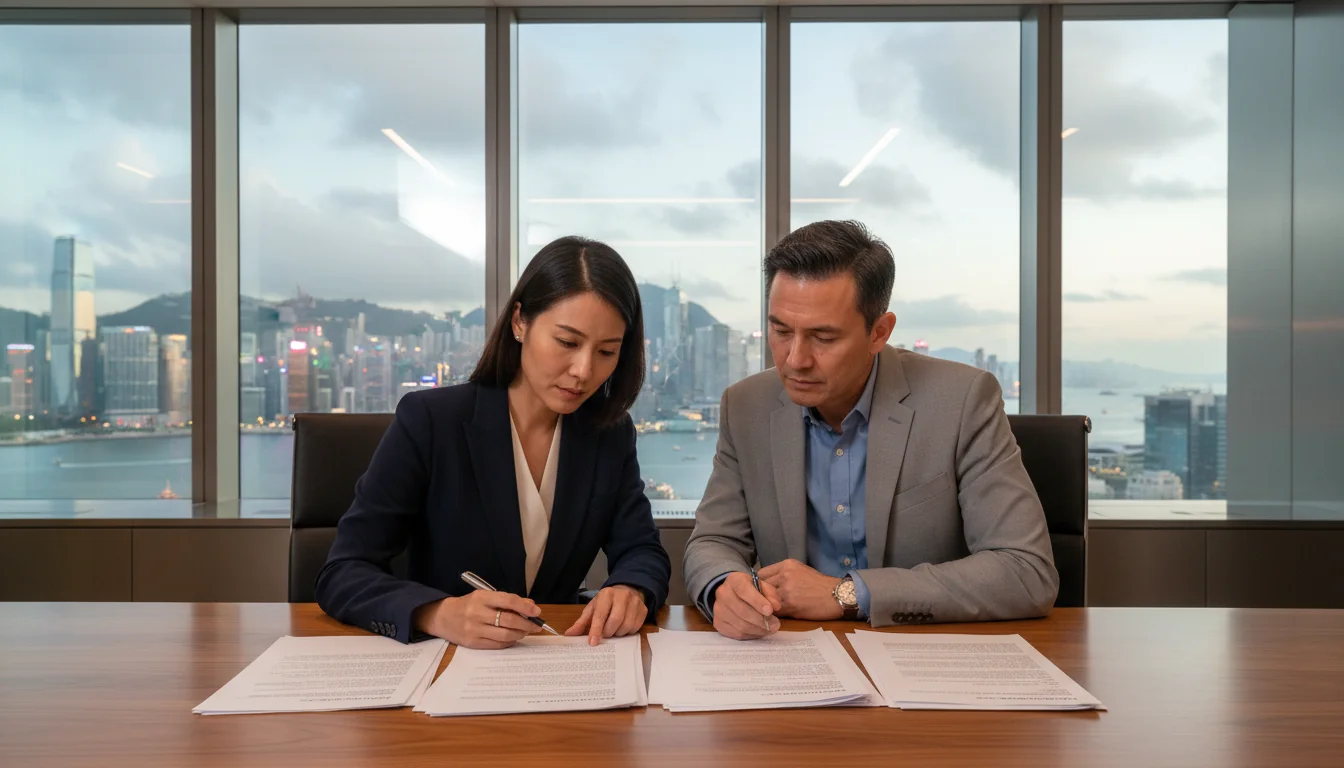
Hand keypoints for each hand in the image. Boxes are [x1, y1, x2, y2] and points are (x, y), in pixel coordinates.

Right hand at [413, 590, 540, 648]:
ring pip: (505, 634)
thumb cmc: (468, 605)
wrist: (442, 617)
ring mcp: (474, 629)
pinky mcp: (473, 643)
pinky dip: (509, 642)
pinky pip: (497, 644)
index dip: (525, 607)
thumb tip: (530, 606)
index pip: (508, 601)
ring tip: (525, 632)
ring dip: (520, 634)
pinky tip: (513, 638)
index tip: (537, 612)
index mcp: (481, 598)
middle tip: (536, 626)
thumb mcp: (484, 596)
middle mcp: (477, 613)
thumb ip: (507, 600)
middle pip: (508, 620)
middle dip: (526, 624)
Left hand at [565, 585, 647, 645]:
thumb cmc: (607, 602)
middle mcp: (622, 596)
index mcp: (606, 594)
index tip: (592, 642)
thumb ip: (582, 622)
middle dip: (608, 632)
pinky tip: (623, 627)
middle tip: (605, 633)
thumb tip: (569, 635)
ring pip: (626, 626)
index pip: (600, 615)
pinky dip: (627, 632)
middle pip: (615, 621)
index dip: (596, 630)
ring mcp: (635, 602)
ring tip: (614, 629)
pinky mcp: (643, 610)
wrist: (627, 590)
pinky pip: (636, 627)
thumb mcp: (593, 608)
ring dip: (618, 633)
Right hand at [710, 572, 782, 639]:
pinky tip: (759, 631)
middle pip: (742, 611)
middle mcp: (722, 594)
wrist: (731, 594)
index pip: (744, 590)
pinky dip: (751, 635)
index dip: (757, 601)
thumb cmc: (750, 590)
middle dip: (761, 620)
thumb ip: (770, 594)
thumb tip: (775, 606)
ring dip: (758, 629)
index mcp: (734, 580)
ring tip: (770, 629)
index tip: (770, 611)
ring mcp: (718, 610)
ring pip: (741, 625)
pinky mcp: (718, 623)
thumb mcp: (761, 585)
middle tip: (775, 624)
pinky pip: (737, 634)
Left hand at [759, 559, 843, 620]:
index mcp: (787, 565)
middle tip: (763, 602)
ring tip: (770, 609)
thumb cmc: (820, 584)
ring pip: (766, 599)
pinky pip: (774, 610)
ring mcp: (787, 590)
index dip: (760, 583)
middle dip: (762, 595)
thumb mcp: (800, 570)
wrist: (836, 595)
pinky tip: (779, 615)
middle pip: (761, 586)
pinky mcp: (790, 605)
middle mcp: (785, 575)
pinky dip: (775, 614)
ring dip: (767, 605)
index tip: (762, 590)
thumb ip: (783, 574)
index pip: (761, 573)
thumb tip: (766, 583)